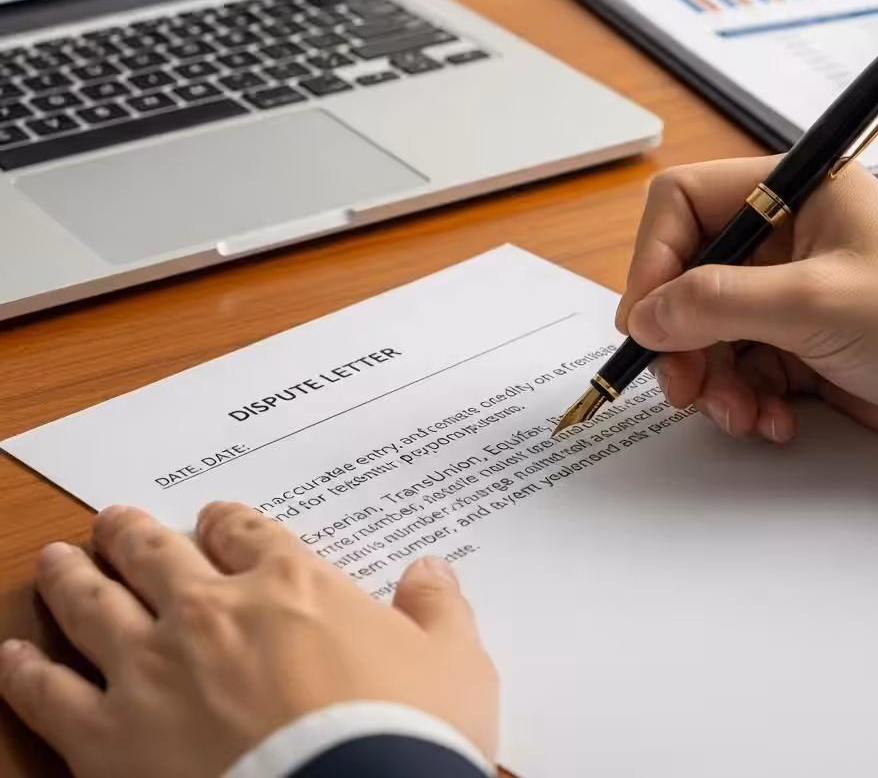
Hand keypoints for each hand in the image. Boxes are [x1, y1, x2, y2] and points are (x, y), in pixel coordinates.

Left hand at [0, 503, 497, 777]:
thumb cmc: (408, 736)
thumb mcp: (454, 664)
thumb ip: (439, 608)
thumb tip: (433, 571)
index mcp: (292, 583)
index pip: (245, 530)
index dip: (227, 522)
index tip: (216, 522)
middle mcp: (213, 610)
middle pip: (156, 551)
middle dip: (133, 531)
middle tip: (116, 519)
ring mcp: (155, 667)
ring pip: (93, 602)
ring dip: (73, 576)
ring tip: (57, 558)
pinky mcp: (110, 738)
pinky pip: (50, 693)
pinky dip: (26, 668)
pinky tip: (14, 653)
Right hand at [616, 156, 877, 458]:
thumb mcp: (817, 302)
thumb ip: (718, 303)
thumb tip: (645, 315)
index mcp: (792, 195)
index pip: (685, 205)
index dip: (654, 258)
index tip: (645, 317)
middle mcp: (783, 240)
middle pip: (686, 276)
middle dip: (679, 336)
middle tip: (681, 385)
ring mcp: (787, 295)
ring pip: (706, 331)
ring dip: (711, 379)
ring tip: (737, 412)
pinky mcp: (797, 345)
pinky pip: (738, 369)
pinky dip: (743, 398)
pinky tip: (772, 419)